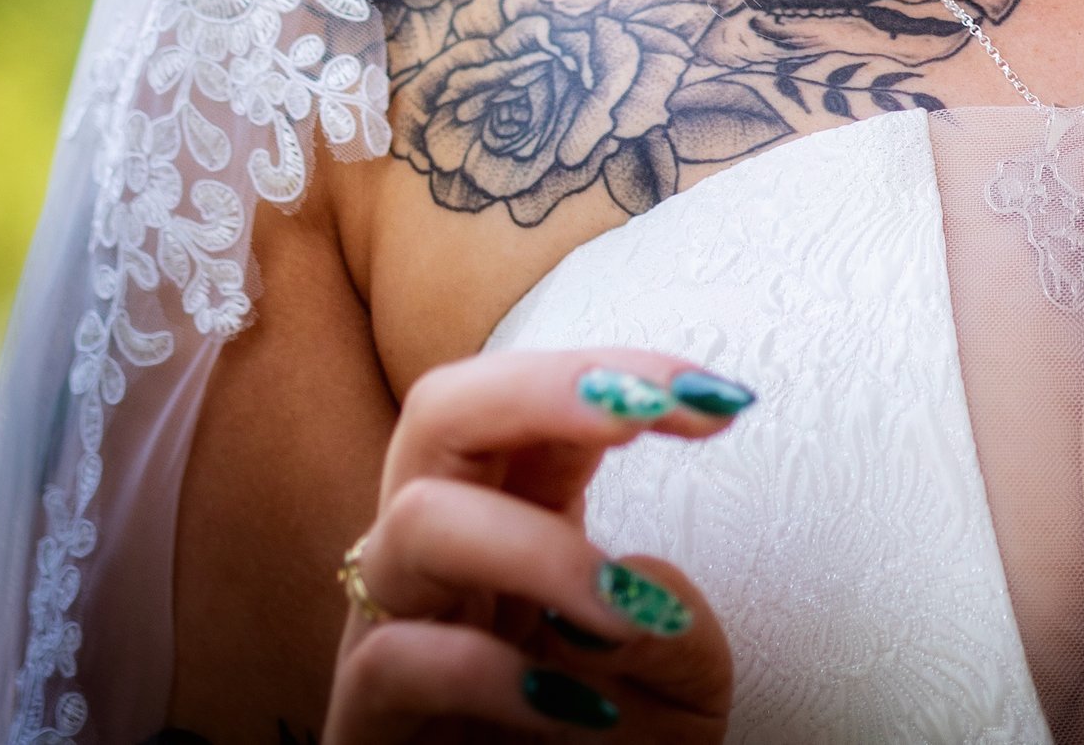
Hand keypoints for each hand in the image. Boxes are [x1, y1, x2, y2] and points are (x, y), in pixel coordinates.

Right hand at [325, 347, 741, 741]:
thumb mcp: (679, 684)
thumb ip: (677, 626)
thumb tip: (635, 588)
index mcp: (518, 513)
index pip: (544, 402)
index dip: (625, 373)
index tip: (720, 401)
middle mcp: (444, 553)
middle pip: (442, 409)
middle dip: (545, 388)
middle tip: (640, 413)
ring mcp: (391, 628)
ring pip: (416, 519)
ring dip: (536, 548)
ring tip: (626, 613)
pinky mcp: (362, 721)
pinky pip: (392, 658)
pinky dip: (486, 671)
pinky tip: (568, 707)